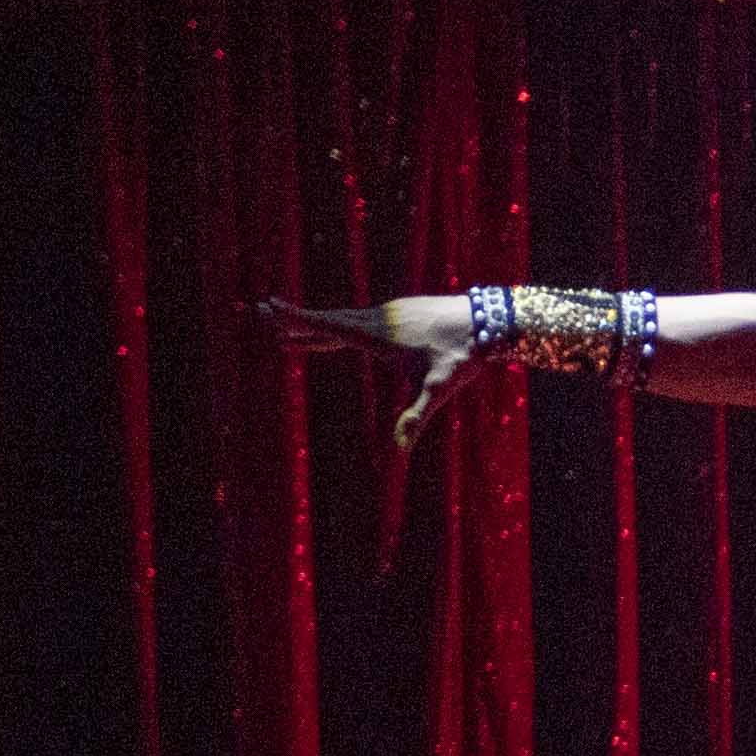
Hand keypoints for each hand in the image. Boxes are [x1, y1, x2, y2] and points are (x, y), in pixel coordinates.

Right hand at [261, 294, 483, 455]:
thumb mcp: (438, 389)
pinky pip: (363, 319)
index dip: (298, 319)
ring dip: (318, 328)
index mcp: (377, 335)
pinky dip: (342, 326)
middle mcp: (378, 319)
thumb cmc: (462, 356)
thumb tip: (401, 450)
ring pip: (346, 321)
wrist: (490, 321)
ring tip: (294, 337)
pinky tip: (342, 334)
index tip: (270, 306)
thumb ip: (416, 417)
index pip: (328, 326)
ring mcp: (391, 312)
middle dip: (297, 322)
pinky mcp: (403, 311)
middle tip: (265, 314)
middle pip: (329, 321)